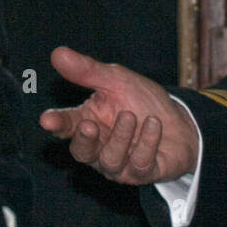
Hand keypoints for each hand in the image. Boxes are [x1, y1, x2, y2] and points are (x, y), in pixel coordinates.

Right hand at [39, 46, 197, 185]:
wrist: (180, 121)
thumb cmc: (142, 101)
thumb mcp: (116, 79)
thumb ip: (87, 70)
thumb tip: (57, 53)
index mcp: (88, 122)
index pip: (66, 126)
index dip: (56, 124)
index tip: (46, 120)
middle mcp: (100, 148)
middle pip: (81, 152)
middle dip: (84, 140)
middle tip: (89, 125)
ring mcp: (120, 165)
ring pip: (110, 161)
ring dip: (121, 137)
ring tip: (131, 115)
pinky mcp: (143, 173)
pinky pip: (139, 164)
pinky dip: (147, 142)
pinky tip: (154, 124)